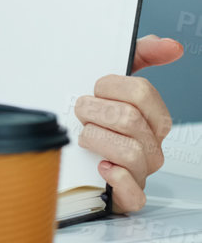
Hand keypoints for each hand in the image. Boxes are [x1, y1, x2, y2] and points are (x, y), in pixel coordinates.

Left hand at [76, 35, 182, 212]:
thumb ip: (140, 56)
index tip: (94, 90)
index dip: (109, 87)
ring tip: (84, 137)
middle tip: (82, 114)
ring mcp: (142, 172)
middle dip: (94, 112)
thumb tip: (170, 45)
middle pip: (129, 119)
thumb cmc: (97, 119)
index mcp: (152, 118)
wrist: (72, 162)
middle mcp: (151, 145)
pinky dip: (116, 179)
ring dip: (95, 139)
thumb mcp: (113, 83)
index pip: (142, 92)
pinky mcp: (129, 198)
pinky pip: (134, 193)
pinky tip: (101, 168)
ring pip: (129, 152)